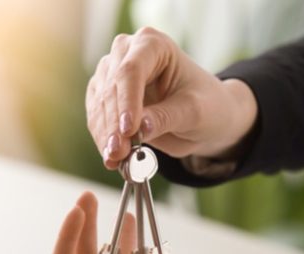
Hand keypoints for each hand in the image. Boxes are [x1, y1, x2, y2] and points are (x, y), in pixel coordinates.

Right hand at [86, 27, 256, 169]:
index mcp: (153, 45)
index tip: (128, 130)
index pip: (132, 69)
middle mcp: (127, 53)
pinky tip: (111, 157)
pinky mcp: (104, 96)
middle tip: (118, 152)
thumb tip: (140, 128)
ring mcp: (112, 74)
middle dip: (114, 124)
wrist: (203, 117)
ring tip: (114, 159)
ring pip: (99, 104)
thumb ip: (167, 117)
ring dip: (104, 134)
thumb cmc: (206, 105)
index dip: (127, 100)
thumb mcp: (194, 112)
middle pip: (111, 87)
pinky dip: (102, 139)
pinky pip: (97, 118)